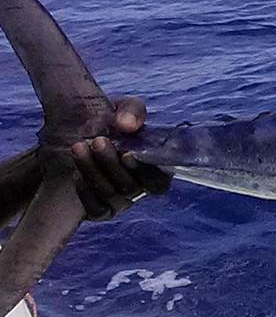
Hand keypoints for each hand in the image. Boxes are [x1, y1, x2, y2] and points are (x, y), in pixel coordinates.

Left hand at [68, 96, 170, 220]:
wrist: (73, 132)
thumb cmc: (107, 119)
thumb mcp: (123, 107)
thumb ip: (132, 111)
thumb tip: (127, 125)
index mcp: (154, 165)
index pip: (160, 180)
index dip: (147, 171)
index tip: (127, 154)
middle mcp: (140, 187)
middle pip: (132, 187)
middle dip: (112, 165)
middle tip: (97, 141)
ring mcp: (120, 201)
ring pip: (111, 195)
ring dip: (94, 172)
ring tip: (78, 147)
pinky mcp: (99, 209)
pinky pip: (96, 209)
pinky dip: (86, 193)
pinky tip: (75, 174)